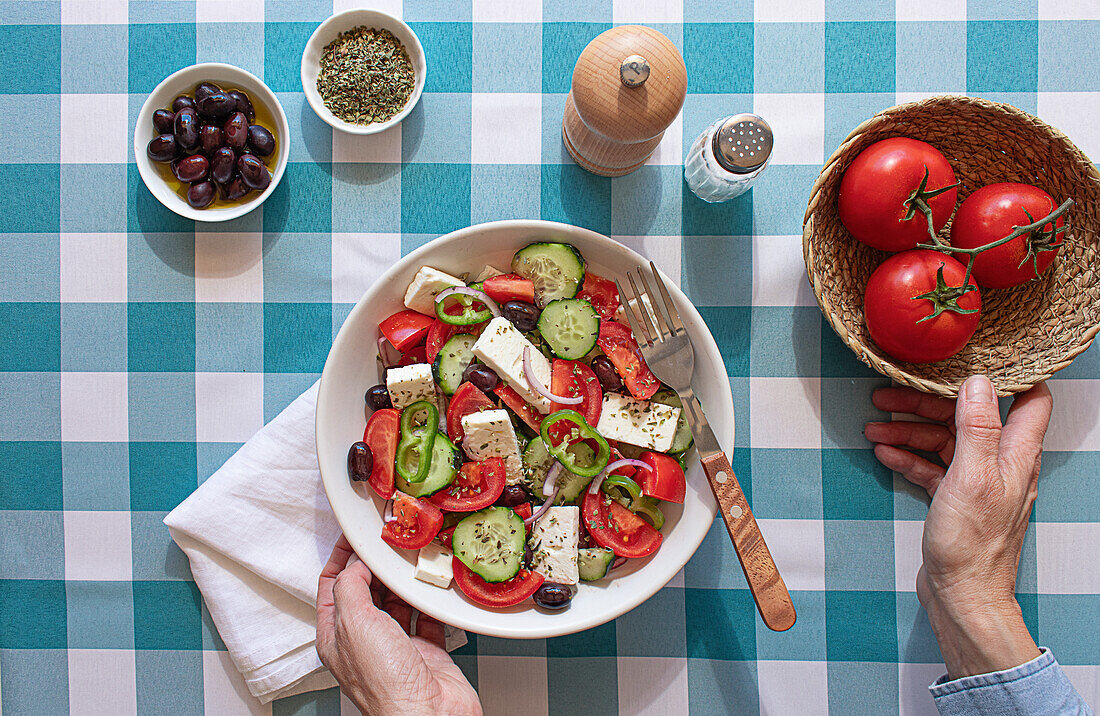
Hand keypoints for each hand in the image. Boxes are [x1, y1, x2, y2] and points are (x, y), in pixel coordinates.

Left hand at [316, 536, 481, 715]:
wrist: (429, 714)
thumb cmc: (387, 686)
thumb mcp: (353, 623)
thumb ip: (350, 586)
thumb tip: (355, 563)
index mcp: (336, 636)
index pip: (332, 586)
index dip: (341, 558)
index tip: (353, 536)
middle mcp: (364, 641)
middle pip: (365, 590)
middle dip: (374, 565)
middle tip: (387, 543)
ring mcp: (396, 645)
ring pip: (396, 601)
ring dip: (403, 580)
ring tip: (410, 559)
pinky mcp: (426, 650)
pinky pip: (426, 616)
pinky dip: (429, 600)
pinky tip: (432, 586)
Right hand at [865, 374, 1051, 678]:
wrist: (961, 597)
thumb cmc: (973, 546)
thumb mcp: (972, 476)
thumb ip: (977, 427)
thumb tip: (978, 382)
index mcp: (1016, 454)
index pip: (1029, 399)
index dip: (1009, 373)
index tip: (973, 356)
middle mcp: (1001, 463)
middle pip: (969, 415)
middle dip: (929, 401)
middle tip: (890, 393)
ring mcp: (977, 482)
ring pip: (944, 440)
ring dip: (909, 430)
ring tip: (874, 426)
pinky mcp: (955, 499)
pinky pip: (932, 466)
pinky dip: (908, 457)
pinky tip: (884, 454)